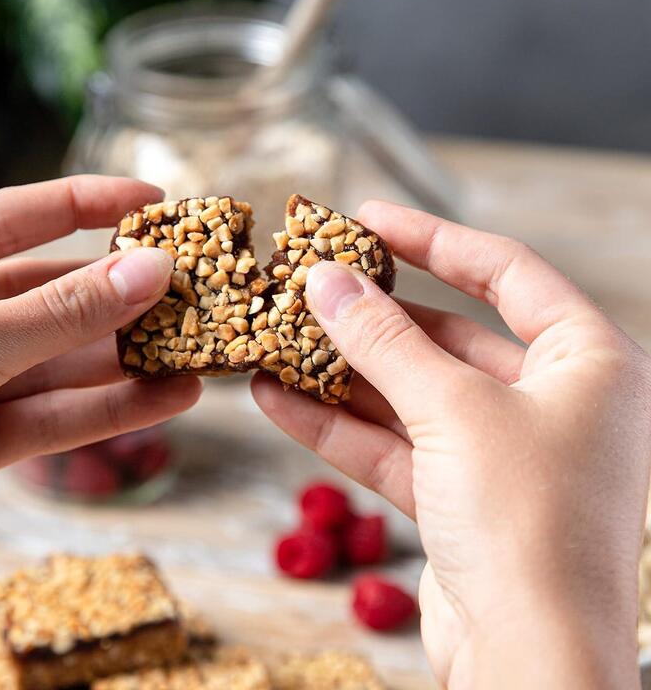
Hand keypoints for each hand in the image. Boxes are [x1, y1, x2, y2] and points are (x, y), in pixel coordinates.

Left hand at [0, 176, 200, 649]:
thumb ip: (61, 311)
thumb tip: (149, 270)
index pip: (6, 216)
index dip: (82, 205)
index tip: (149, 202)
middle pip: (41, 293)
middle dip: (114, 295)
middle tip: (183, 291)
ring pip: (54, 361)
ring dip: (123, 360)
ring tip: (191, 351)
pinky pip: (51, 414)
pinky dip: (108, 409)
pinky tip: (167, 399)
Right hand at [253, 201, 650, 688]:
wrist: (529, 666)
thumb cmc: (528, 526)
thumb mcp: (450, 409)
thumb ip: (383, 340)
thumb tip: (326, 281)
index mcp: (588, 363)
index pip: (505, 271)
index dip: (433, 238)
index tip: (369, 218)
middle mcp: (553, 403)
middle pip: (447, 336)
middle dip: (372, 316)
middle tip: (309, 285)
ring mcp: (504, 453)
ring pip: (410, 394)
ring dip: (341, 372)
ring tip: (275, 338)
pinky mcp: (460, 499)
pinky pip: (393, 444)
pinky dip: (336, 424)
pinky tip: (276, 398)